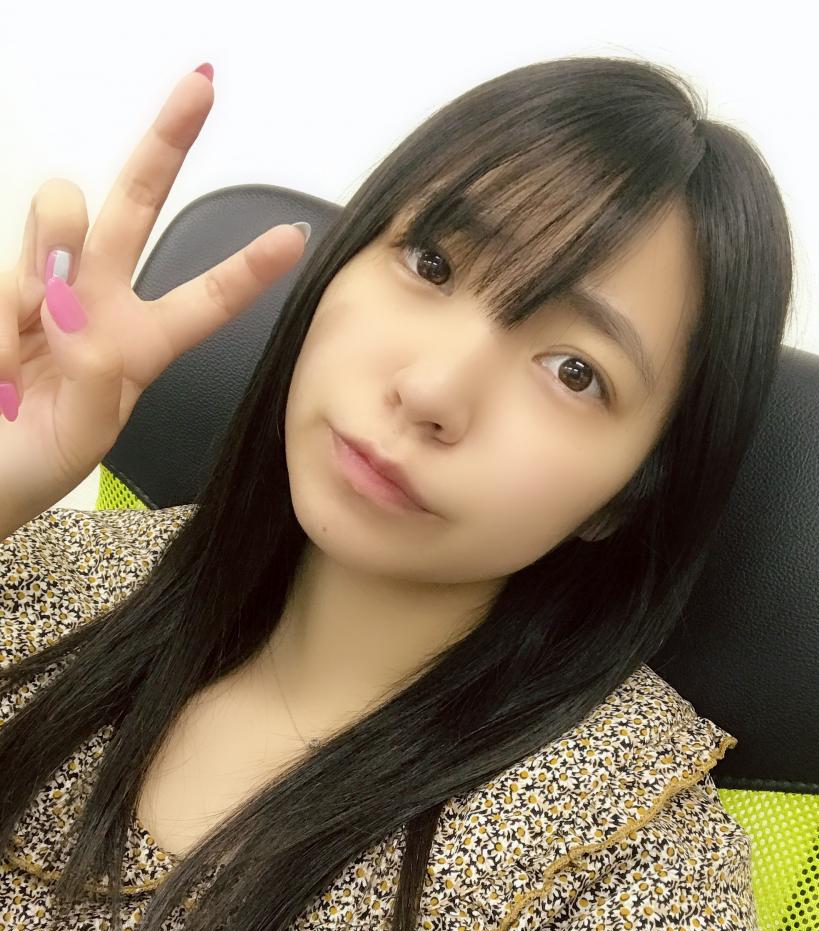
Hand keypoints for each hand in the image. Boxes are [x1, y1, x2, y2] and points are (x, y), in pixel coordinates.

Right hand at [0, 66, 307, 529]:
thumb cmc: (34, 461)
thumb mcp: (84, 437)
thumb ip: (94, 378)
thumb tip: (72, 309)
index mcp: (139, 344)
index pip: (203, 301)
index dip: (245, 271)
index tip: (293, 238)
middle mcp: (94, 301)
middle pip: (135, 205)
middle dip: (166, 144)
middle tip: (200, 86)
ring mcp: (37, 286)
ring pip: (59, 212)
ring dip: (43, 266)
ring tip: (18, 362)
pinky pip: (0, 279)